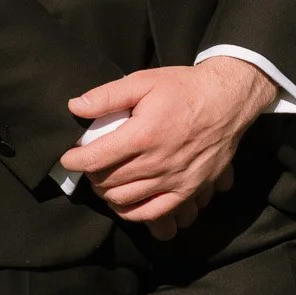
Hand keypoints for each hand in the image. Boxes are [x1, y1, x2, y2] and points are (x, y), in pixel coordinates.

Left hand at [58, 58, 276, 228]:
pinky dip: (133, 212)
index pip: (97, 158)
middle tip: (89, 165)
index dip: (75, 161)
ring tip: (104, 180)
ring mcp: (175, 180)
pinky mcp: (188, 191)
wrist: (228, 101)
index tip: (68, 158)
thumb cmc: (184, 88)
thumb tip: (75, 106)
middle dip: (91, 175)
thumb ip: (107, 95)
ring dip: (108, 193)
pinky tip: (125, 202)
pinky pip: (154, 214)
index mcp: (144, 135)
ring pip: (126, 200)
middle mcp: (158, 163)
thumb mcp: (143, 81)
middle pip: (108, 182)